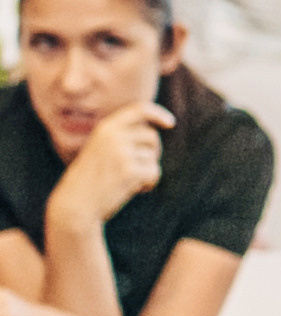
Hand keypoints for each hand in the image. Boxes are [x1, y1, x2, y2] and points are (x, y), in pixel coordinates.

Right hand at [51, 99, 172, 227]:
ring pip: (153, 157)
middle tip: (140, 168)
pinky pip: (154, 172)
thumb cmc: (90, 181)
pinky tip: (136, 190)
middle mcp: (113, 136)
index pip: (139, 109)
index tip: (170, 123)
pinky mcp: (130, 171)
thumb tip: (154, 134)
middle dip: (152, 152)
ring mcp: (121, 152)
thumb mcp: (99, 151)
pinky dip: (150, 183)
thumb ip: (121, 138)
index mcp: (105, 128)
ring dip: (147, 171)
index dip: (158, 113)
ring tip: (129, 182)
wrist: (75, 205)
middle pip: (151, 136)